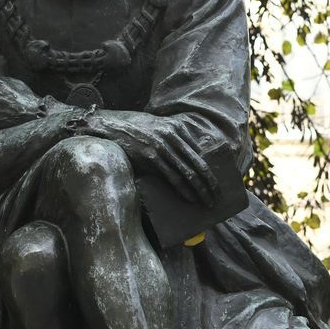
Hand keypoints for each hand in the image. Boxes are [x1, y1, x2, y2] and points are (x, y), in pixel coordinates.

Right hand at [80, 112, 215, 206]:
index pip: (200, 155)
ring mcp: (162, 147)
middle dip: (210, 184)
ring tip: (206, 202)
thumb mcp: (159, 127)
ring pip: (188, 173)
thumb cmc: (136, 130)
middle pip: (198, 165)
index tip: (216, 185)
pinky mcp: (150, 157)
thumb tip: (190, 162)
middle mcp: (172, 136)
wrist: (112, 126)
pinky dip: (184, 189)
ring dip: (200, 190)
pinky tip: (190, 198)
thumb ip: (175, 139)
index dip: (211, 173)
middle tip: (216, 198)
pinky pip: (172, 177)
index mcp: (177, 128)